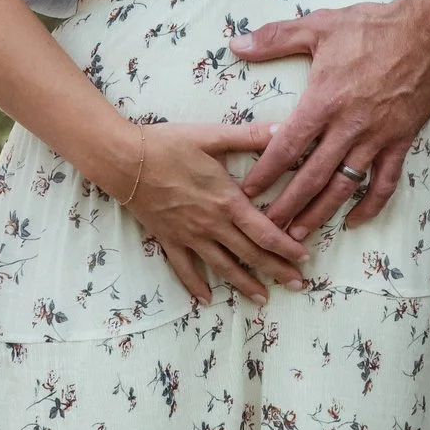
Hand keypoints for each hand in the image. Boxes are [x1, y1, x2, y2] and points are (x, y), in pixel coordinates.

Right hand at [117, 122, 312, 305]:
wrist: (124, 161)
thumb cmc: (168, 145)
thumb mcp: (212, 136)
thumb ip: (250, 136)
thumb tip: (284, 129)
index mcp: (227, 201)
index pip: (265, 231)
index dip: (287, 247)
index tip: (305, 258)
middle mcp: (212, 224)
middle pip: (251, 254)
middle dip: (277, 271)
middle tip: (298, 286)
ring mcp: (189, 236)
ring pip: (223, 267)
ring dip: (245, 285)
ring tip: (264, 299)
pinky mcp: (168, 240)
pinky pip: (184, 269)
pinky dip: (195, 286)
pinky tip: (206, 300)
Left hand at [231, 0, 429, 236]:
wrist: (428, 31)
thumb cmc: (371, 26)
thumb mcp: (318, 25)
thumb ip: (274, 38)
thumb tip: (236, 45)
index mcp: (323, 101)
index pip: (287, 147)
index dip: (265, 173)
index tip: (247, 193)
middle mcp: (348, 127)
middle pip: (311, 178)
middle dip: (287, 207)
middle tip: (266, 231)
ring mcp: (376, 138)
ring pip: (344, 187)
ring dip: (320, 214)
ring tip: (299, 236)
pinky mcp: (400, 142)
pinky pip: (385, 182)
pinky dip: (370, 206)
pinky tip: (354, 221)